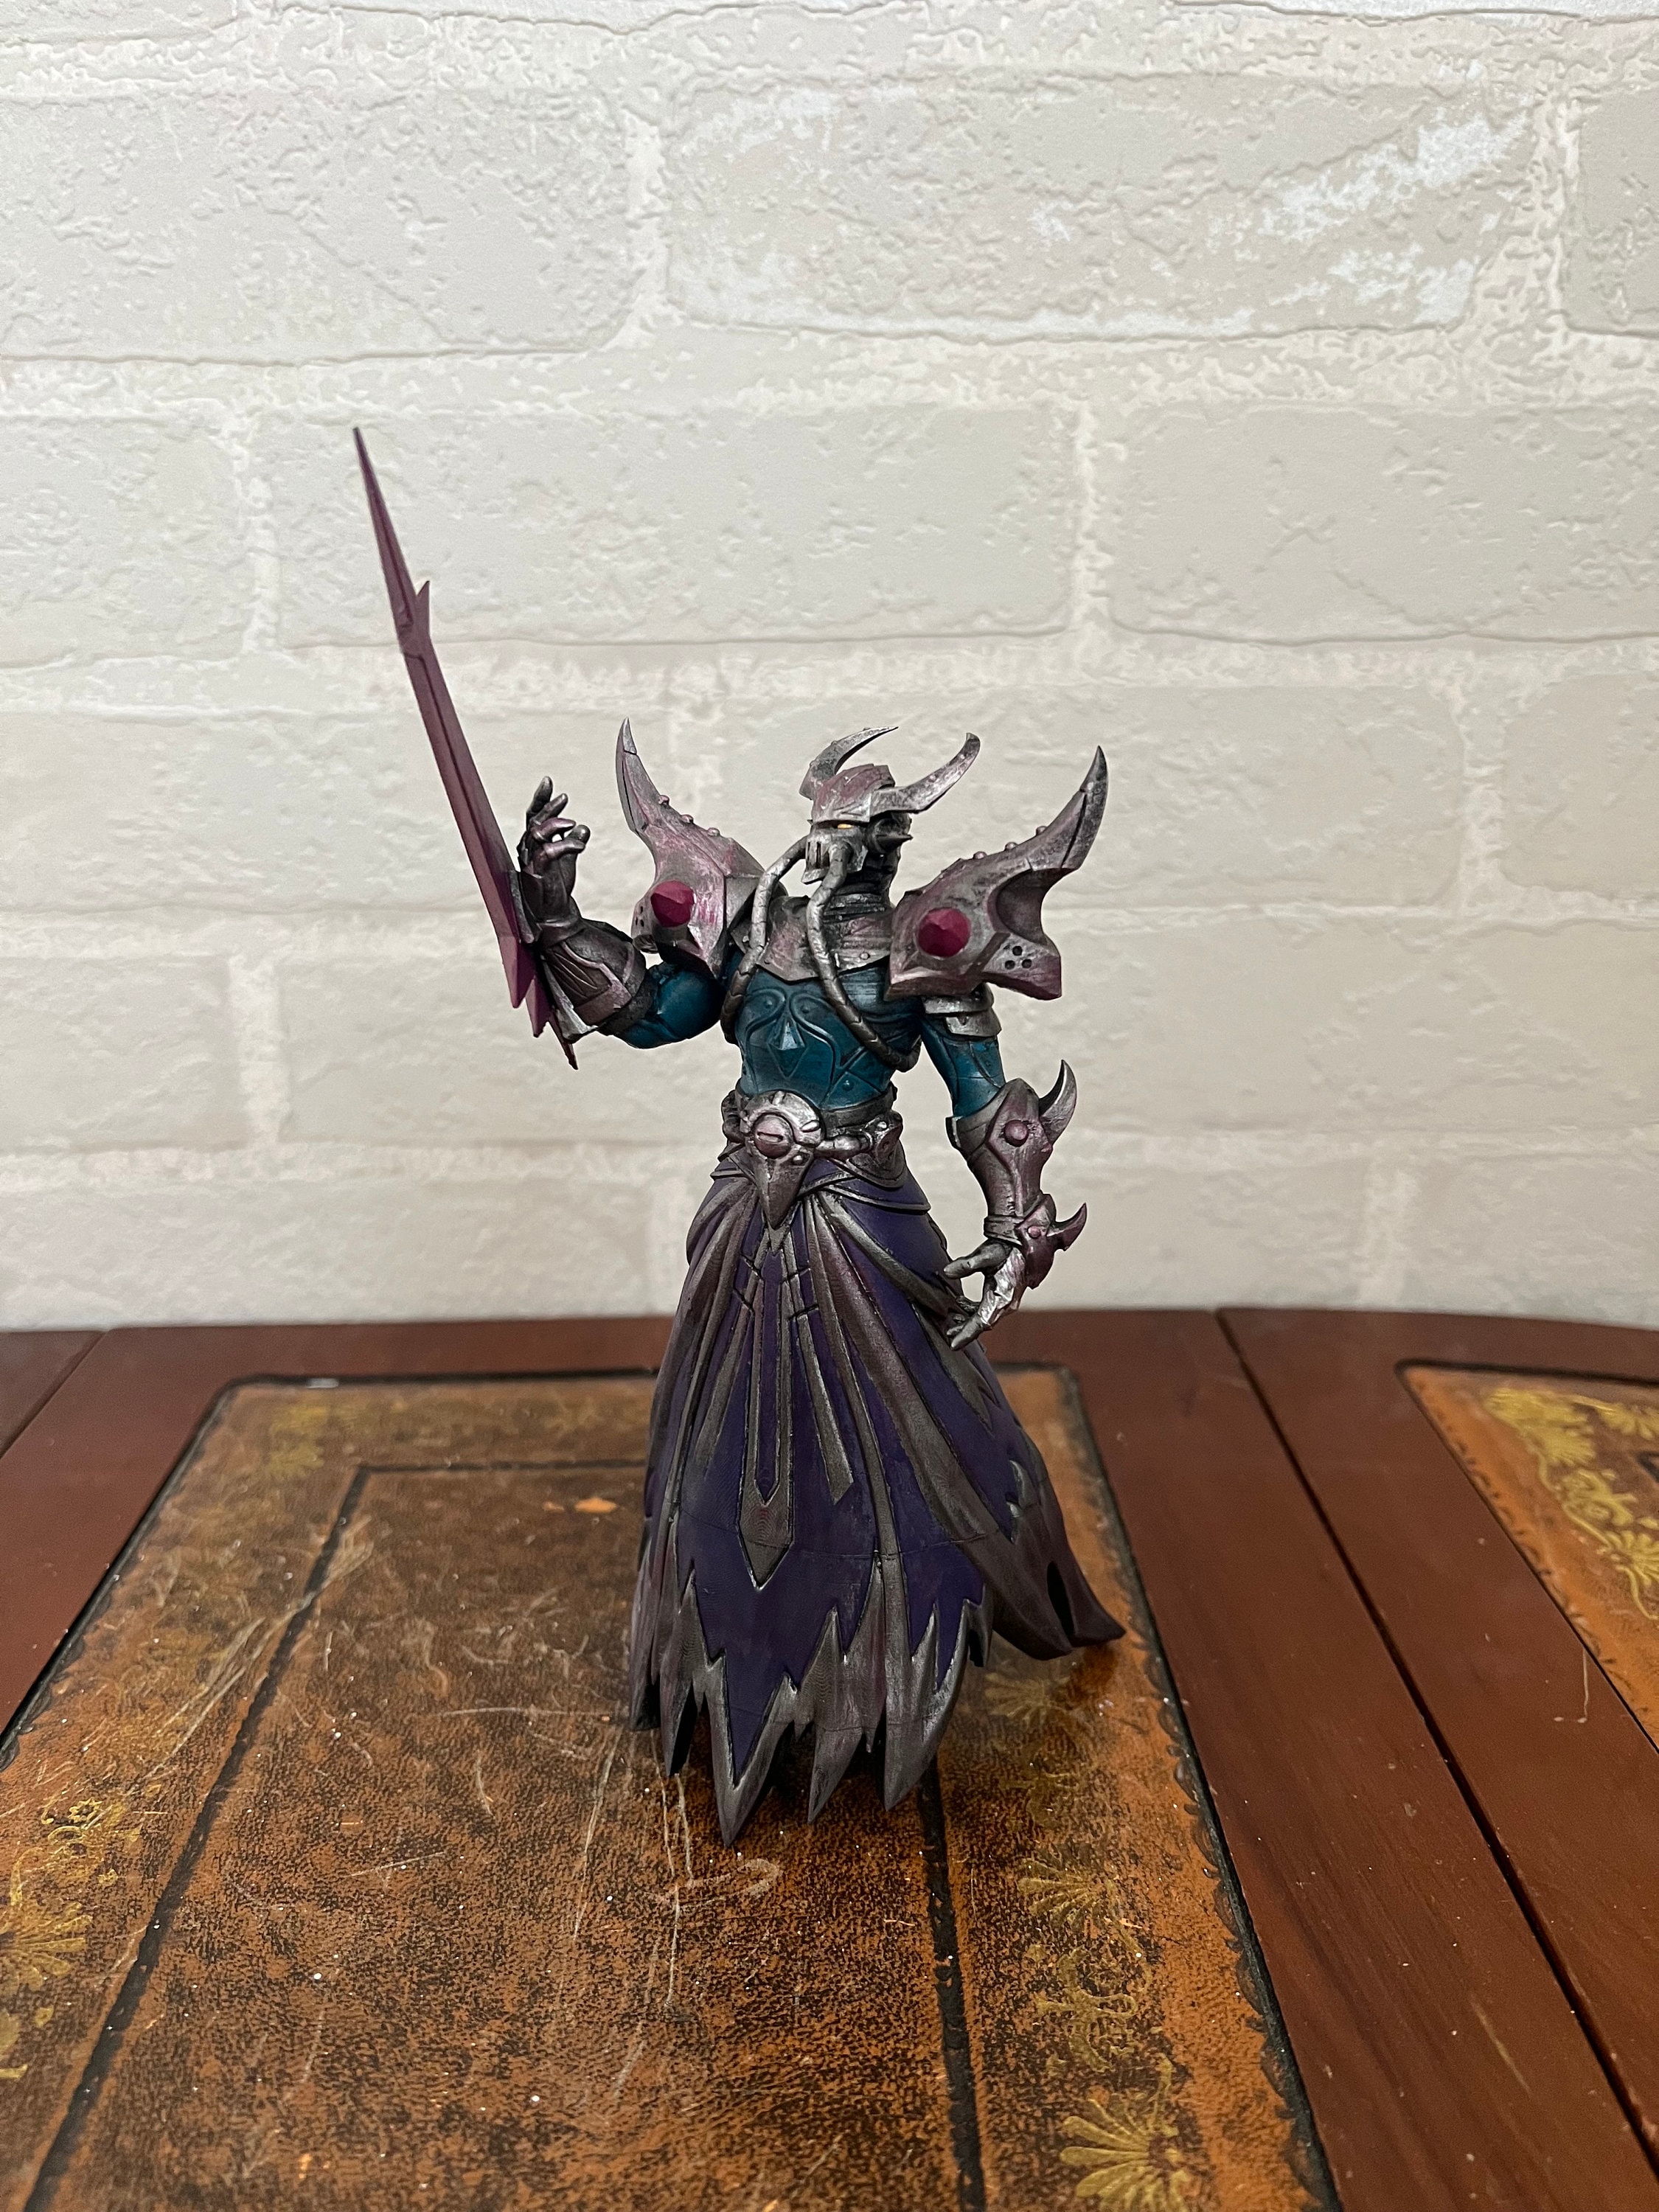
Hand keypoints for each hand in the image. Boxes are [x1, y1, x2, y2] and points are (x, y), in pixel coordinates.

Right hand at [517, 777, 589, 925]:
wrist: (555, 914)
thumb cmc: (556, 887)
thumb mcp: (567, 860)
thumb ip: (571, 841)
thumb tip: (582, 826)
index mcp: (533, 844)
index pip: (533, 815)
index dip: (540, 798)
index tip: (549, 781)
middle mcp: (528, 850)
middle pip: (533, 820)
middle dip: (548, 806)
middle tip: (564, 797)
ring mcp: (530, 862)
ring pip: (536, 833)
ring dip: (554, 823)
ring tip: (572, 822)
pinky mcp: (537, 874)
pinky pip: (547, 853)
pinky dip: (564, 845)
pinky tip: (580, 844)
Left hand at [942, 1237, 1026, 1350]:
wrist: (1027, 1244)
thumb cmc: (1009, 1249)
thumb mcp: (986, 1255)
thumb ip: (966, 1264)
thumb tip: (948, 1271)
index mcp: (1002, 1298)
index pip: (982, 1323)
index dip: (967, 1335)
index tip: (953, 1344)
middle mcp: (1006, 1303)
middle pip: (982, 1323)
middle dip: (965, 1330)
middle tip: (948, 1334)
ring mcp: (1006, 1301)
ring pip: (984, 1317)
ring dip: (968, 1321)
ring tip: (951, 1322)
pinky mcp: (1004, 1295)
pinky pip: (987, 1309)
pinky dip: (973, 1310)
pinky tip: (960, 1304)